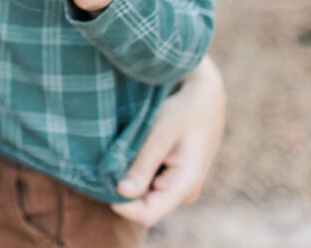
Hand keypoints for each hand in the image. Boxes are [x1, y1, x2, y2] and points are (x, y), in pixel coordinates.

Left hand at [111, 55, 224, 225]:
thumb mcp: (160, 134)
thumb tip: (122, 193)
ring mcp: (179, 186)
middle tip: (113, 158)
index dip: (122, 204)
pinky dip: (137, 169)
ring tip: (126, 148)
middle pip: (144, 205)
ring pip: (144, 193)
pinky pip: (149, 182)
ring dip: (129, 176)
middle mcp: (184, 193)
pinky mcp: (173, 177)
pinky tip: (135, 148)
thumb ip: (143, 165)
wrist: (205, 95)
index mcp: (185, 185)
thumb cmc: (183, 110)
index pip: (147, 214)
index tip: (105, 179)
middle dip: (124, 187)